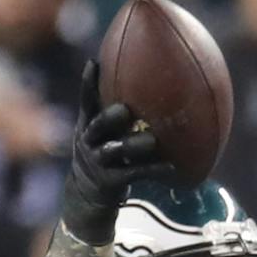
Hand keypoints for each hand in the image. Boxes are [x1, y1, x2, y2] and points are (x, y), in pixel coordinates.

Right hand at [59, 61, 167, 245]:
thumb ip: (115, 116)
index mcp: (86, 125)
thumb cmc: (104, 154)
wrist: (88, 193)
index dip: (88, 83)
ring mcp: (98, 162)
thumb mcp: (102, 134)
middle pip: (97, 126)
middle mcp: (88, 142)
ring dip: (133, 145)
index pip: (85, 101)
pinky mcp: (110, 182)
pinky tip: (171, 167)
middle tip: (126, 109)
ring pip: (115, 151)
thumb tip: (149, 88)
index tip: (94, 63)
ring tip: (151, 141)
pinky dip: (153, 170)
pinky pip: (134, 173)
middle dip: (109, 117)